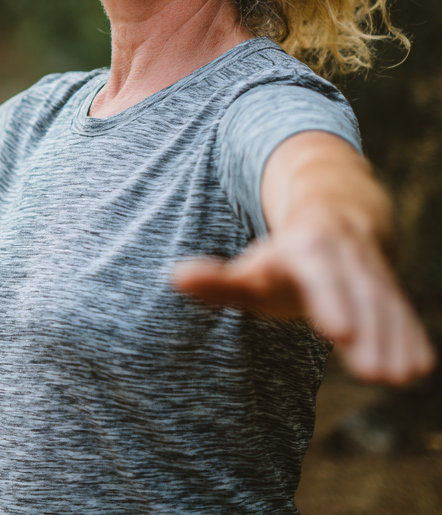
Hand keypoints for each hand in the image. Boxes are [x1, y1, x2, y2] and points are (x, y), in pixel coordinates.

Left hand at [173, 220, 435, 385]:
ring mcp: (373, 270)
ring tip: (396, 377)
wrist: (336, 216)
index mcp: (305, 248)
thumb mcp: (250, 266)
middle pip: (358, 293)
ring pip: (386, 303)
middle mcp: (344, 255)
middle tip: (372, 372)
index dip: (330, 301)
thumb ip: (217, 280)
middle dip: (369, 330)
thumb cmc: (283, 258)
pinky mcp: (392, 288)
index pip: (319, 273)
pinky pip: (404, 311)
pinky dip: (412, 337)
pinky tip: (418, 368)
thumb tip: (175, 279)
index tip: (336, 333)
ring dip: (394, 339)